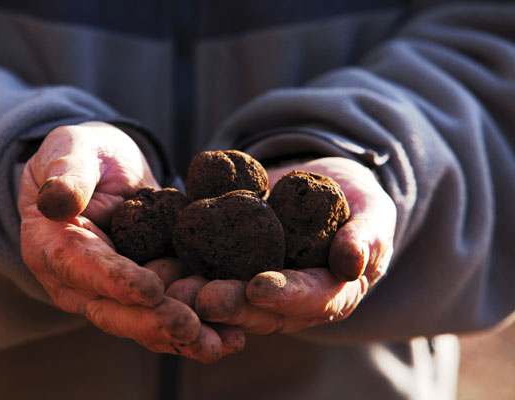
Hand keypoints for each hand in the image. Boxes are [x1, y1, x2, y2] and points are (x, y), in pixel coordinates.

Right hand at [18, 122, 241, 361]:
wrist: (104, 169)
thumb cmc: (83, 154)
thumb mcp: (71, 150)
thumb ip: (66, 174)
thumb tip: (56, 201)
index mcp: (55, 247)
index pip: (85, 268)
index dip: (117, 281)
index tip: (151, 290)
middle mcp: (81, 281)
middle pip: (116, 310)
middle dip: (156, 322)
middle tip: (193, 330)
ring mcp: (115, 291)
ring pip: (147, 321)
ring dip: (185, 337)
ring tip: (224, 343)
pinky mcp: (146, 290)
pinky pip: (169, 312)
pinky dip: (200, 326)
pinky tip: (233, 335)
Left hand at [169, 157, 395, 333]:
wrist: (323, 186)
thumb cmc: (356, 203)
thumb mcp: (372, 213)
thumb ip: (367, 236)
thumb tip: (353, 262)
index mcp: (328, 293)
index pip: (310, 301)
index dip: (285, 296)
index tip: (259, 288)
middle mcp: (289, 299)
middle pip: (260, 309)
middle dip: (231, 305)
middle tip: (201, 298)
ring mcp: (257, 283)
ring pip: (229, 297)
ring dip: (200, 296)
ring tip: (176, 286)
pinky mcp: (233, 264)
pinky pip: (210, 268)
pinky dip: (187, 267)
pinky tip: (163, 261)